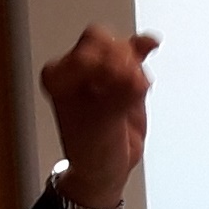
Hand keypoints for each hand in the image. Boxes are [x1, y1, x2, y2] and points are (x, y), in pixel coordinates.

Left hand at [38, 22, 158, 208]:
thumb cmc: (92, 149)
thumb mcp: (100, 126)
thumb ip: (115, 97)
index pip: (82, 54)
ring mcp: (101, 69)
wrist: (107, 166)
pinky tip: (151, 45)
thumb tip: (136, 78)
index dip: (104, 66)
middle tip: (129, 83)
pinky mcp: (124, 73)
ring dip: (134, 65)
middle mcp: (76, 69)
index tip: (115, 83)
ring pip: (121, 47)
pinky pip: (135, 51)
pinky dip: (143, 47)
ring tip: (137, 92)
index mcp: (58, 78)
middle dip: (120, 60)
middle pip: (100, 42)